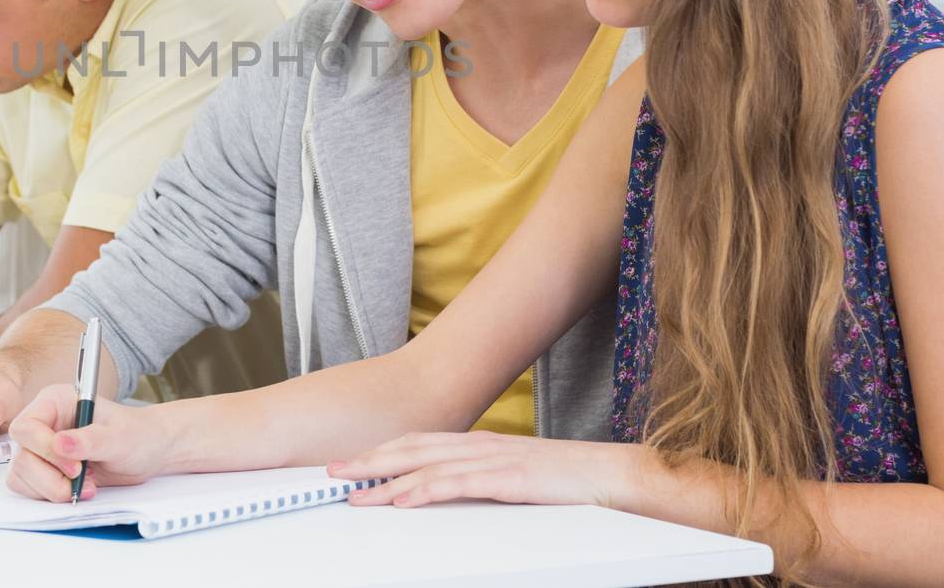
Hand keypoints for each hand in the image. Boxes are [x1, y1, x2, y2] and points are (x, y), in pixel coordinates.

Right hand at [5, 384, 170, 502]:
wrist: (147, 451)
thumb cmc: (136, 434)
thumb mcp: (119, 436)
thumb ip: (91, 440)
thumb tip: (60, 443)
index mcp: (55, 402)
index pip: (26, 427)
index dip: (44, 449)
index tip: (74, 466)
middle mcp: (44, 424)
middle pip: (22, 456)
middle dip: (51, 476)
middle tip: (82, 478)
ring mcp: (41, 448)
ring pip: (22, 475)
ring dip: (53, 489)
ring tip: (85, 485)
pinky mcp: (44, 469)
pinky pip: (30, 488)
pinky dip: (52, 495)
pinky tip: (78, 489)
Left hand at [328, 432, 640, 509]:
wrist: (610, 475)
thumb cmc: (567, 479)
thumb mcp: (514, 474)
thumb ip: (481, 478)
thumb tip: (449, 490)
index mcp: (479, 443)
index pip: (418, 443)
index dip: (381, 451)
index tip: (351, 463)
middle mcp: (480, 445)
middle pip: (411, 449)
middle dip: (369, 460)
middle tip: (333, 473)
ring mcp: (493, 459)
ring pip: (426, 466)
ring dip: (386, 479)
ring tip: (355, 491)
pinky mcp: (507, 479)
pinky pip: (457, 484)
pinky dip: (424, 490)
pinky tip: (402, 499)